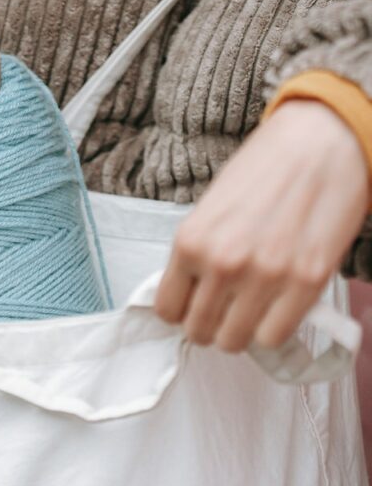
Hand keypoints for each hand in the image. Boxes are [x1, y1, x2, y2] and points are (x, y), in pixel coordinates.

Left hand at [154, 100, 368, 351]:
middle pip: (199, 331)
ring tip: (249, 310)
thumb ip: (197, 254)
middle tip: (224, 311)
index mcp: (190, 242)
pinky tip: (276, 308)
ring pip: (235, 341)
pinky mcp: (307, 283)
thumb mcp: (210, 211)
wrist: (318, 144)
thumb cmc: (262, 171)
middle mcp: (221, 263)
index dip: (181, 312)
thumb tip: (189, 297)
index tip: (194, 306)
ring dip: (240, 331)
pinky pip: (275, 337)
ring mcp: (264, 276)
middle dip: (209, 325)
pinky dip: (273, 330)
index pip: (168, 309)